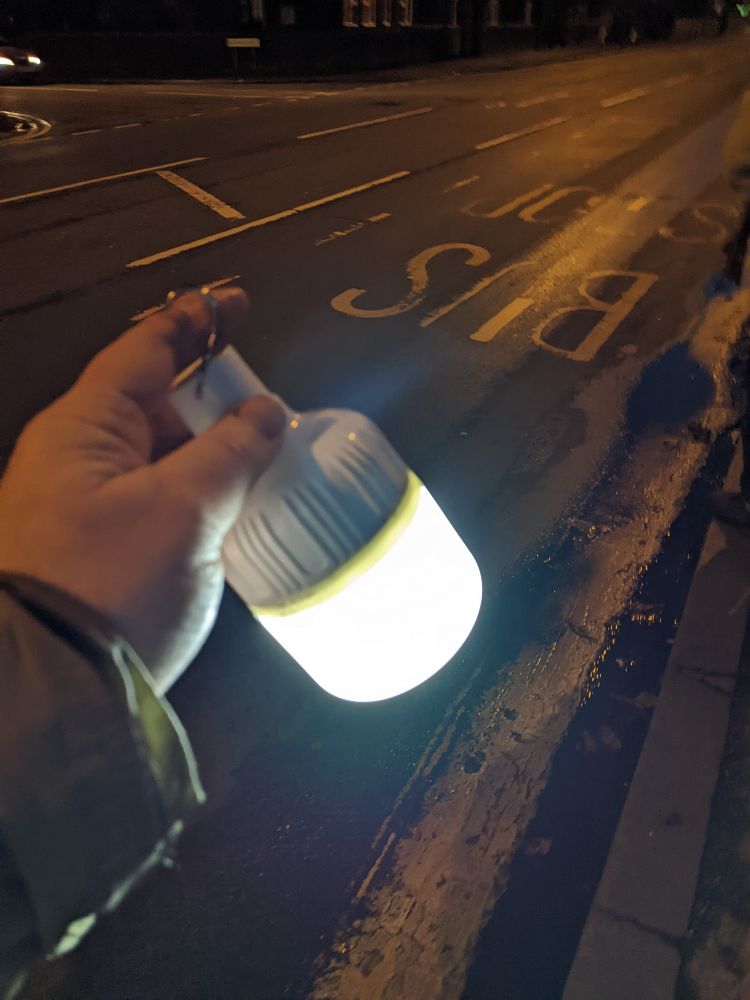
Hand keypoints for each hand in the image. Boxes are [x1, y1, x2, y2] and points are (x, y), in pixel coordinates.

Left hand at [0, 289, 284, 692]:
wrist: (52, 690)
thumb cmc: (111, 582)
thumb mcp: (182, 509)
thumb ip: (231, 452)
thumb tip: (267, 412)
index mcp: (86, 427)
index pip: (145, 350)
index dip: (195, 320)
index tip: (236, 301)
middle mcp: (80, 457)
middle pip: (154, 403)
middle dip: (211, 395)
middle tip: (270, 403)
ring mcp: (89, 506)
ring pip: (160, 456)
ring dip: (211, 450)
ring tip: (266, 457)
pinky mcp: (104, 551)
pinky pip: (159, 499)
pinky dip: (200, 493)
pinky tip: (235, 508)